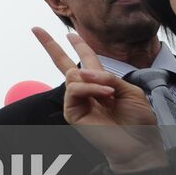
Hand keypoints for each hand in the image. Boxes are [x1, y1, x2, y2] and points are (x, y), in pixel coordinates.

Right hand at [32, 27, 167, 172]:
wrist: (139, 145)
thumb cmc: (139, 122)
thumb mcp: (131, 91)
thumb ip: (108, 77)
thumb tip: (83, 73)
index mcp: (101, 83)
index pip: (86, 60)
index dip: (79, 45)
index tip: (70, 33)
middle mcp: (86, 90)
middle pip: (63, 63)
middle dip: (49, 45)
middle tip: (36, 29)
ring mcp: (77, 101)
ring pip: (73, 75)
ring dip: (95, 82)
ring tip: (110, 94)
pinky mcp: (72, 112)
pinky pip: (75, 90)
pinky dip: (90, 89)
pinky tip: (104, 96)